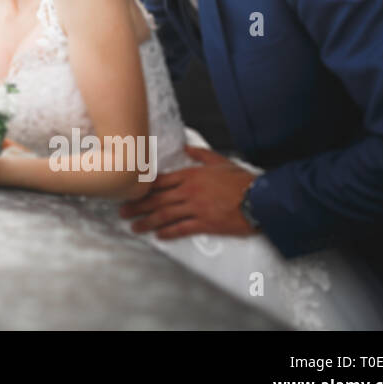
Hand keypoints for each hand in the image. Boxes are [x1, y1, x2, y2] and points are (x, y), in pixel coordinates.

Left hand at [117, 145, 259, 237]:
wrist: (260, 198)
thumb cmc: (241, 180)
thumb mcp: (219, 161)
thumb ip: (200, 154)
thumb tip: (186, 147)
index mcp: (190, 175)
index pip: (160, 181)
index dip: (142, 188)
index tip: (130, 191)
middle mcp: (189, 191)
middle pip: (156, 199)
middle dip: (137, 206)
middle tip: (122, 212)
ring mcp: (196, 208)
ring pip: (164, 214)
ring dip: (147, 221)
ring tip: (134, 227)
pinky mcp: (205, 223)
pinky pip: (181, 228)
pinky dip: (168, 232)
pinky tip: (159, 236)